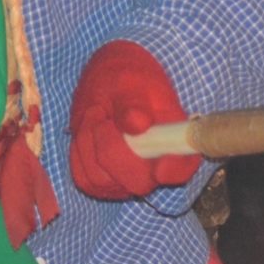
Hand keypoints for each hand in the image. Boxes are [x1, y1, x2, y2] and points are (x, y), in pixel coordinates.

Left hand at [69, 40, 199, 200]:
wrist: (108, 84)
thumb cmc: (127, 79)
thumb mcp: (129, 81)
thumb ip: (133, 103)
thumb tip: (138, 124)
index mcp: (176, 140)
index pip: (183, 167)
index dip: (175, 171)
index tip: (161, 167)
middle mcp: (156, 167)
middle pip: (138, 181)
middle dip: (112, 149)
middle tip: (102, 116)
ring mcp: (129, 180)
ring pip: (104, 180)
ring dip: (90, 143)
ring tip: (96, 114)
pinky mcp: (103, 184)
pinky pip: (85, 179)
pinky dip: (79, 152)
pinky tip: (87, 131)